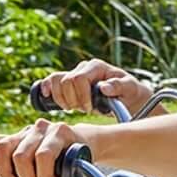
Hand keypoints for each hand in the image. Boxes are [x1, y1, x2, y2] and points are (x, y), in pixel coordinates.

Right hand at [0, 120, 83, 176]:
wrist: (79, 141)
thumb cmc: (76, 158)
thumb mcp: (74, 172)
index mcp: (60, 133)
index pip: (43, 155)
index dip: (43, 175)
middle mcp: (41, 128)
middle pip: (20, 155)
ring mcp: (26, 130)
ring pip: (3, 148)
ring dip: (7, 171)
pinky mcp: (15, 135)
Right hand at [36, 59, 150, 116]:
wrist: (127, 96)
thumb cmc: (129, 91)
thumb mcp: (130, 88)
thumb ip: (119, 86)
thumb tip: (104, 87)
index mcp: (97, 67)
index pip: (79, 78)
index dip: (80, 96)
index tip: (88, 109)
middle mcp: (84, 68)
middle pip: (66, 81)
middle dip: (72, 99)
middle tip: (83, 110)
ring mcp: (75, 73)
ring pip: (56, 81)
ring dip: (61, 98)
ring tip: (72, 108)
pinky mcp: (69, 82)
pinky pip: (51, 81)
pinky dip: (46, 88)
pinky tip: (46, 96)